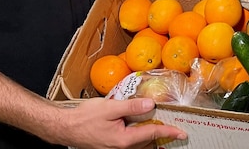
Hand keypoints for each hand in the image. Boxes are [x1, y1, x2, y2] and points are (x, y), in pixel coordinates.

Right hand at [54, 97, 186, 148]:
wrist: (66, 127)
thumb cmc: (85, 118)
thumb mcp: (110, 108)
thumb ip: (131, 106)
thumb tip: (150, 104)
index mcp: (124, 140)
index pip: (152, 133)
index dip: (168, 132)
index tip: (181, 133)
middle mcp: (122, 148)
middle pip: (148, 141)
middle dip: (160, 134)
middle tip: (172, 126)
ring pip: (140, 144)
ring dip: (149, 135)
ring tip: (158, 125)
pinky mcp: (112, 146)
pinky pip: (131, 143)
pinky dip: (139, 135)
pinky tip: (138, 124)